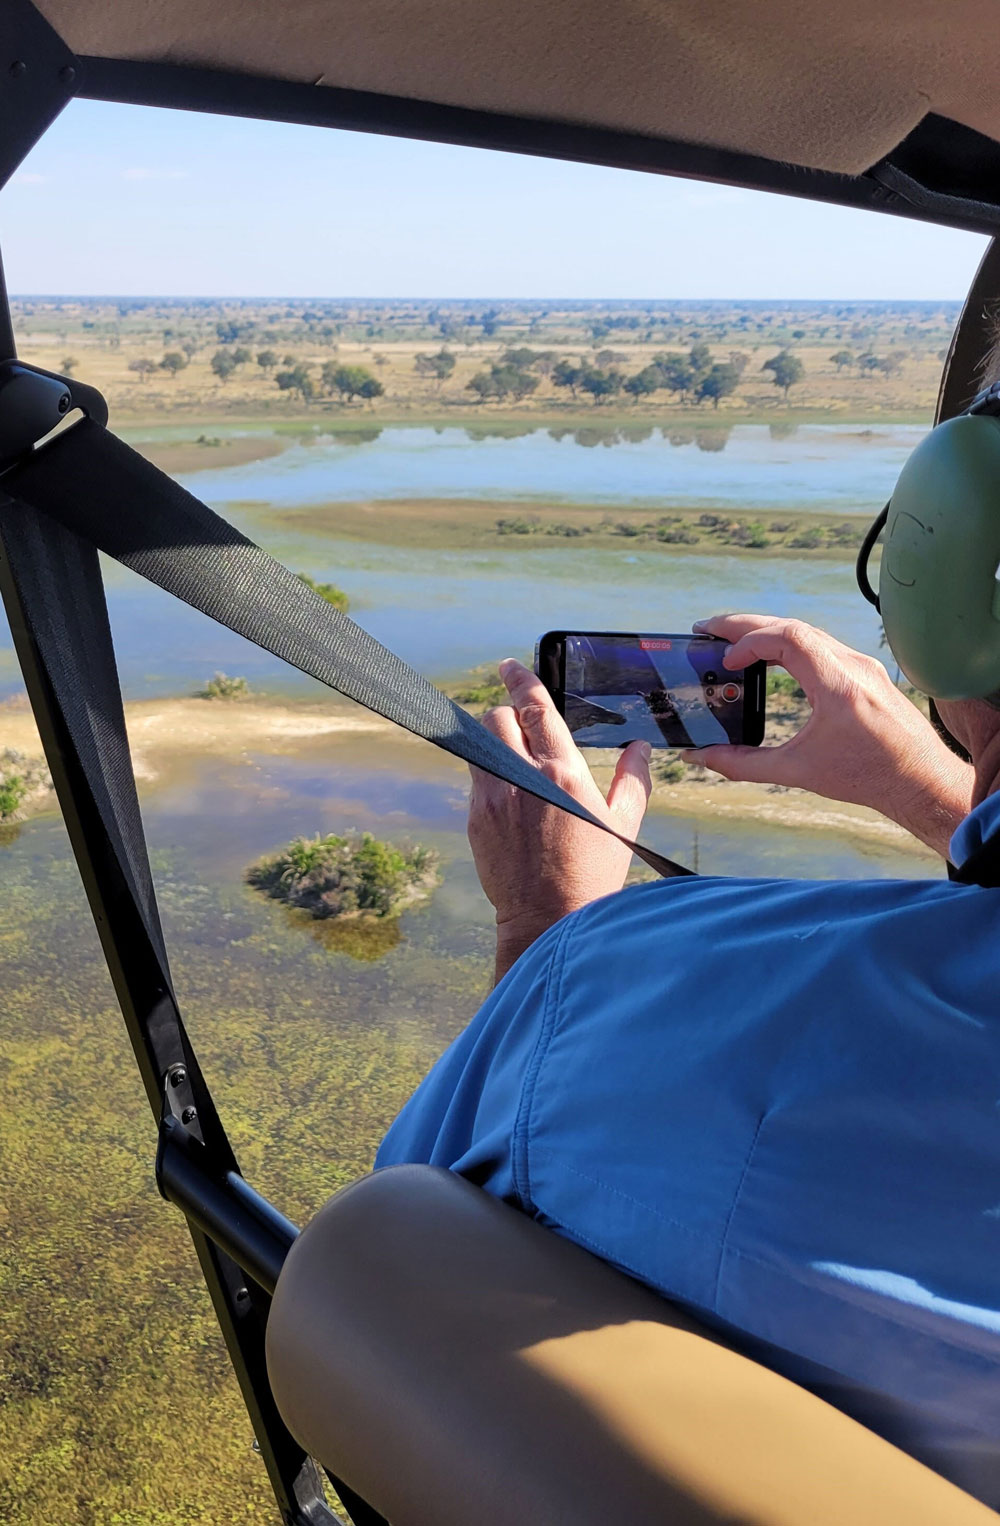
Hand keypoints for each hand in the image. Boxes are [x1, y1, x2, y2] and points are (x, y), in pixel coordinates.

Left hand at [469, 658, 651, 981]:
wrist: (549, 919)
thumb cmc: (594, 873)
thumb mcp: (623, 824)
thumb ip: (632, 779)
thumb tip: (639, 749)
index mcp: (563, 772)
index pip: (534, 708)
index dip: (520, 679)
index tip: (509, 665)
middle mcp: (522, 778)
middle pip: (496, 719)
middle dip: (506, 714)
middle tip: (520, 725)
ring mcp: (494, 798)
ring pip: (480, 746)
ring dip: (495, 743)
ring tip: (514, 759)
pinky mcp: (476, 820)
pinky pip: (477, 782)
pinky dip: (492, 778)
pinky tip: (512, 800)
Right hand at [683, 614, 973, 856]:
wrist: (920, 781)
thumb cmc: (867, 777)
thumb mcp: (798, 771)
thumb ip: (743, 764)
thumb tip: (700, 757)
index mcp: (838, 685)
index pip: (789, 638)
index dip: (749, 641)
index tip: (726, 660)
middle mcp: (852, 666)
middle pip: (793, 627)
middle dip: (746, 625)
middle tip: (708, 628)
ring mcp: (862, 666)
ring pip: (808, 633)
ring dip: (768, 631)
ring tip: (732, 639)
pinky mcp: (865, 672)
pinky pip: (822, 645)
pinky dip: (789, 644)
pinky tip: (770, 655)